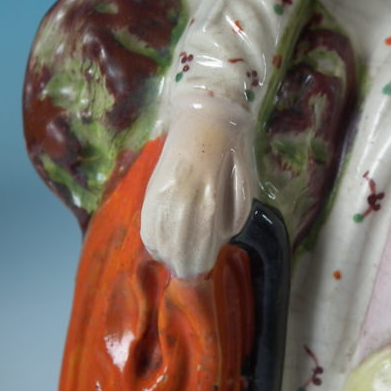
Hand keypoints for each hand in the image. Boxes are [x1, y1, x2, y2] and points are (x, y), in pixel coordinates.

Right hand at [140, 101, 255, 278]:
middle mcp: (181, 203)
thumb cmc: (233, 153)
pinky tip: (160, 244)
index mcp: (209, 203)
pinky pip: (147, 226)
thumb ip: (231, 219)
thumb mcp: (244, 188)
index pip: (200, 250)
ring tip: (175, 259)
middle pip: (177, 251)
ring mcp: (161, 196)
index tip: (201, 271)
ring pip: (159, 241)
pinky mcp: (150, 191)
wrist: (206, 120)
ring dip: (167, 254)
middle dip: (184, 265)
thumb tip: (218, 243)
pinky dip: (153, 240)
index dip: (200, 265)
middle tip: (188, 271)